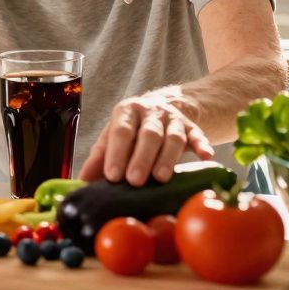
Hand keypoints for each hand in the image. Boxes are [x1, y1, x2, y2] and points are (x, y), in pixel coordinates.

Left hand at [78, 89, 213, 185]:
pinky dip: (201, 145)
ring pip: (172, 137)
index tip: (113, 175)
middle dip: (141, 158)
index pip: (121, 131)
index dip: (116, 153)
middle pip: (148, 135)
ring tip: (160, 178)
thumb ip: (99, 157)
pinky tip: (205, 156)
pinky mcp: (191, 127)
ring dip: (167, 158)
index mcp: (126, 112)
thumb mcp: (112, 138)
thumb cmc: (131, 129)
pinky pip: (197, 135)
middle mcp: (150, 112)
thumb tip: (83, 181)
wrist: (160, 108)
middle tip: (135, 181)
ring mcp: (173, 119)